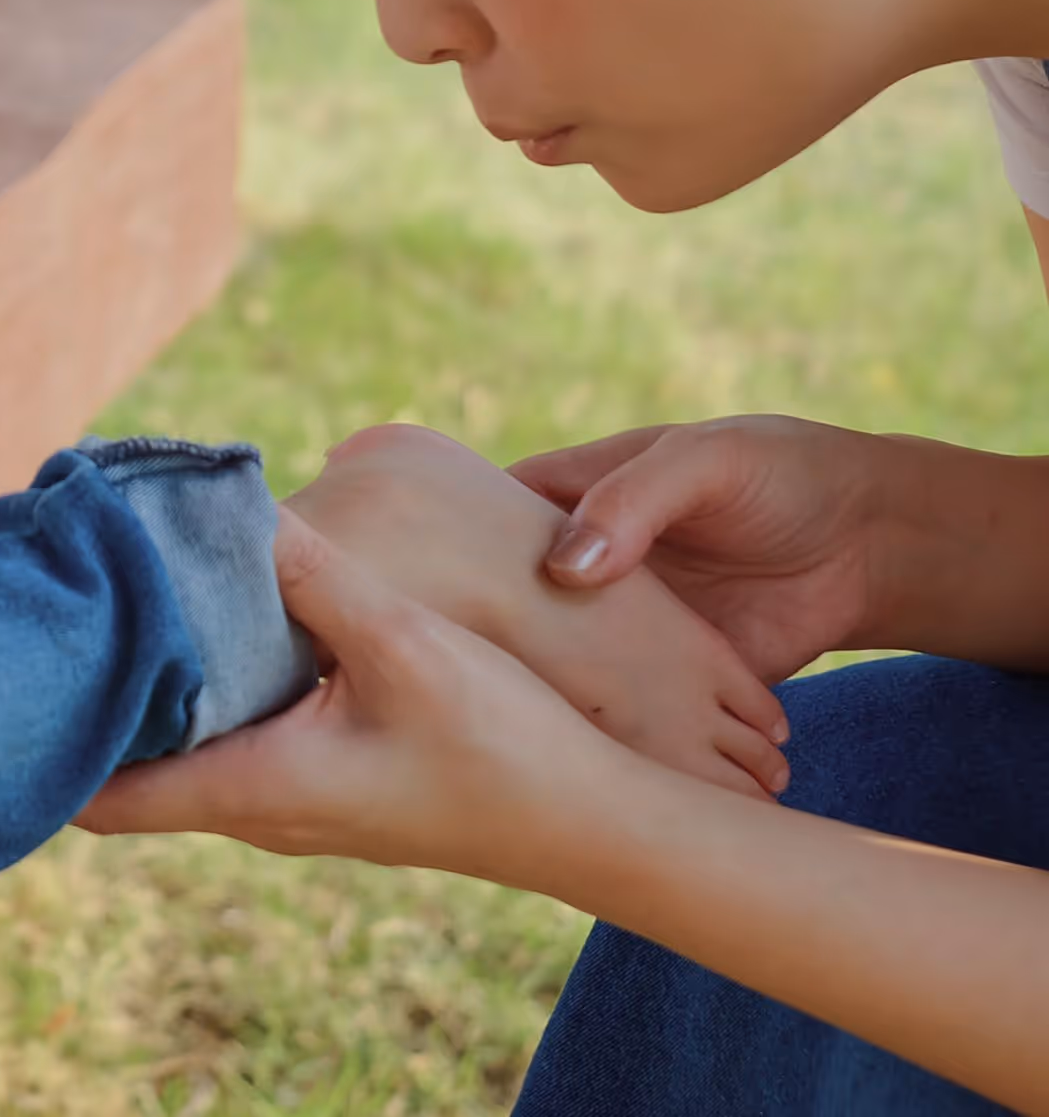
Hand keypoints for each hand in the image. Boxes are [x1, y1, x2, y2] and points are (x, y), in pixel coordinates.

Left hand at [80, 510, 676, 889]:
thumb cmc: (505, 747)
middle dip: (88, 691)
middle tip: (53, 599)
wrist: (601, 825)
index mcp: (254, 790)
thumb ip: (309, 572)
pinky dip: (204, 684)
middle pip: (131, 765)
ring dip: (149, 682)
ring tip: (111, 594)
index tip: (15, 664)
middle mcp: (257, 809)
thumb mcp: (402, 642)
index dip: (48, 740)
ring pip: (183, 745)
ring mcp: (292, 799)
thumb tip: (222, 502)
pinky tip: (206, 618)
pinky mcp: (326, 779)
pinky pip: (232, 733)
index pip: (104, 795)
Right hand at [289, 424, 785, 795]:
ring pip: (551, 682)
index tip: (379, 597)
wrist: (868, 538)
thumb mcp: (699, 463)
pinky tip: (566, 785)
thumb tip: (566, 568)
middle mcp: (575, 577)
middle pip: (495, 617)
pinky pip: (619, 727)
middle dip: (455, 652)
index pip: (474, 532)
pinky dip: (599, 755)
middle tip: (402, 690)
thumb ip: (631, 504)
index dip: (424, 561)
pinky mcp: (665, 692)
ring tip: (469, 751)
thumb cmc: (772, 472)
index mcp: (566, 504)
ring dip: (521, 714)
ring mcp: (617, 639)